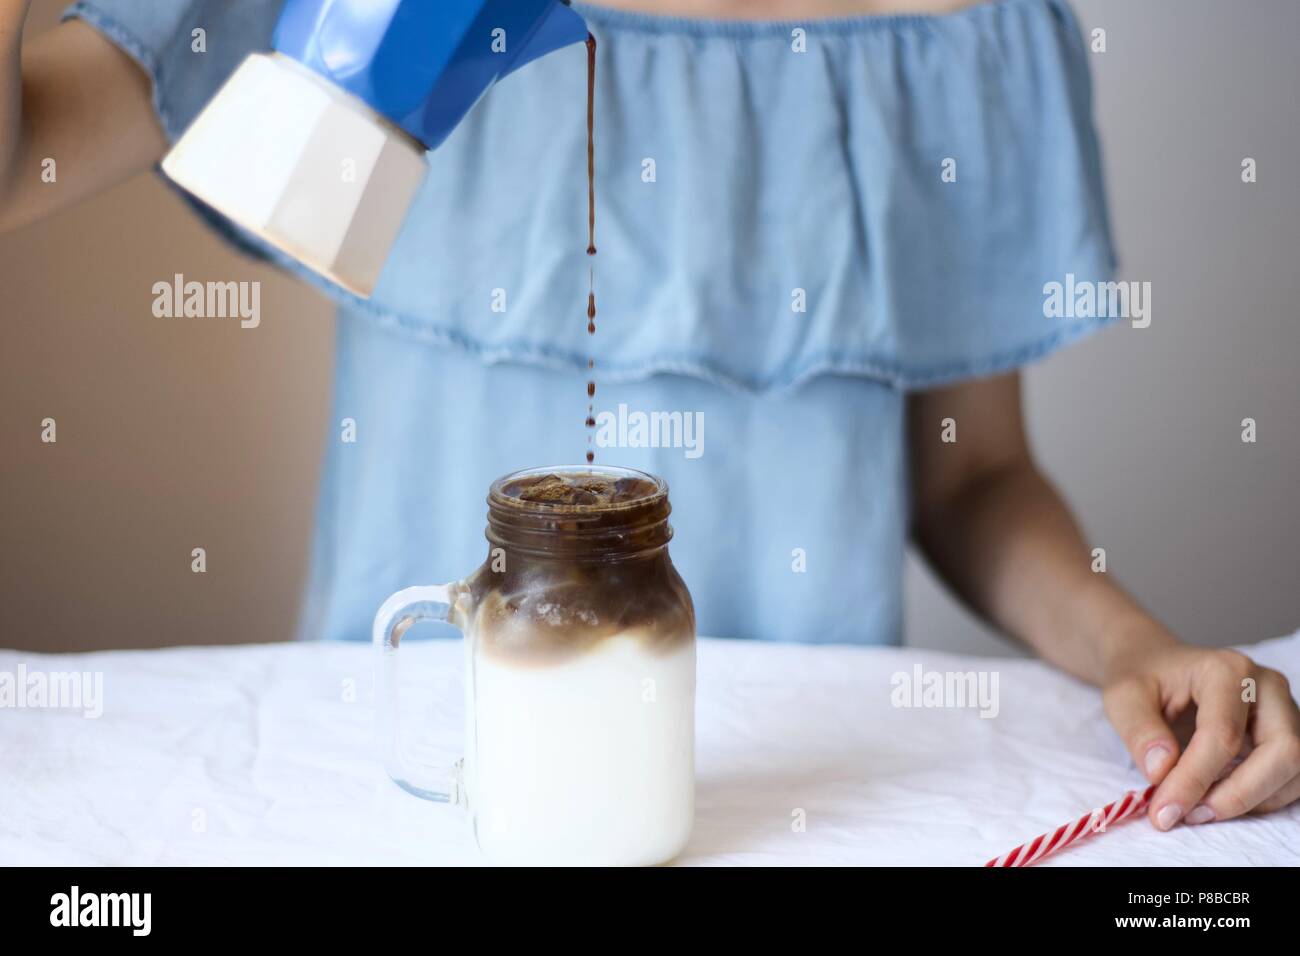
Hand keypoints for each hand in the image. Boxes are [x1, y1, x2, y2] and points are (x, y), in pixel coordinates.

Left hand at [1102, 634, 1299, 828]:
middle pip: (1281, 752)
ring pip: (1294, 770)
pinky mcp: (1284, 733)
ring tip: (1196, 810)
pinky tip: (1216, 799)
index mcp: (1227, 670)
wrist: (1155, 664)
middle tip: (1188, 816)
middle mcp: (1267, 687)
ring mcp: (1283, 710)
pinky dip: (1259, 799)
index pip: (1223, 734)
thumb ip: (1140, 732)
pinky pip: (1290, 777)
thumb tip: (1162, 772)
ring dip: (1250, 801)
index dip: (1195, 779)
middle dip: (1237, 795)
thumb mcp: (1123, 696)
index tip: (1164, 810)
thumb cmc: (1141, 678)